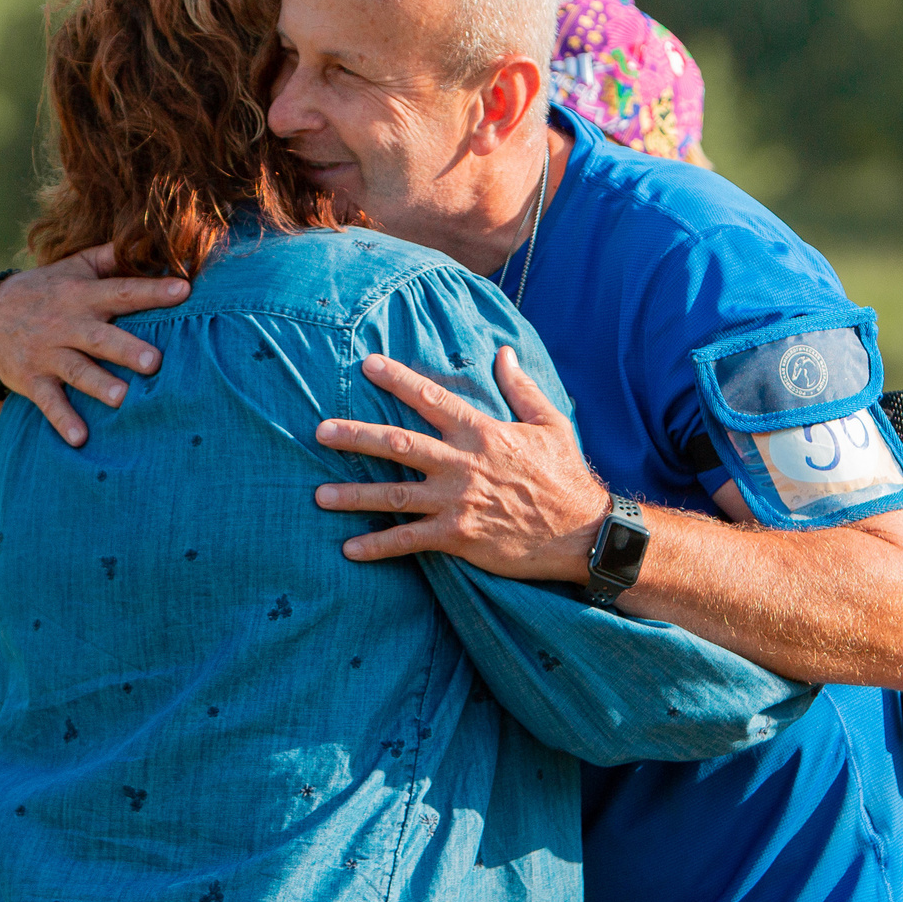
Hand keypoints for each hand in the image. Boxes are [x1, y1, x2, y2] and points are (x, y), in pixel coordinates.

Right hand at [0, 245, 191, 446]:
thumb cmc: (48, 290)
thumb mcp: (75, 267)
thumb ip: (110, 257)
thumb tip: (151, 240)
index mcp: (83, 296)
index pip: (121, 292)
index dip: (151, 292)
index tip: (183, 291)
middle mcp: (67, 324)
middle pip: (100, 338)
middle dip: (126, 349)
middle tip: (154, 362)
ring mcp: (48, 354)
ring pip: (76, 371)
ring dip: (99, 385)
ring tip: (122, 398)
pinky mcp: (32, 379)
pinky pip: (48, 402)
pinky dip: (62, 420)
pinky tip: (80, 438)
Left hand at [311, 347, 610, 579]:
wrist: (582, 532)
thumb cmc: (566, 476)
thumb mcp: (550, 423)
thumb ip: (520, 388)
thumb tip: (503, 352)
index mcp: (482, 432)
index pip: (431, 398)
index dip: (397, 379)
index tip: (367, 365)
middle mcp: (462, 464)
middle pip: (398, 445)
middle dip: (355, 437)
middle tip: (320, 431)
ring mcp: (457, 502)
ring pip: (393, 495)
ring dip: (354, 495)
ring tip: (319, 495)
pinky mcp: (458, 537)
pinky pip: (409, 541)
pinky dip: (378, 545)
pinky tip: (350, 549)